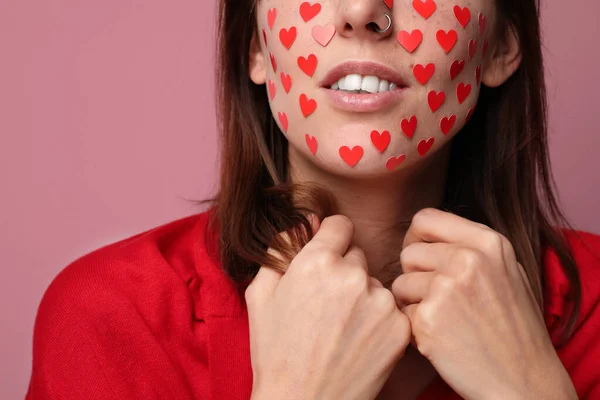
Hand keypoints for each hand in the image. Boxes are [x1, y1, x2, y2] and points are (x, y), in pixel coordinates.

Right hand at [247, 215, 411, 399]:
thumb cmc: (275, 351)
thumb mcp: (260, 294)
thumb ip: (281, 248)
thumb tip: (306, 221)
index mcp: (317, 262)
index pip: (340, 225)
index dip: (330, 239)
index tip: (327, 255)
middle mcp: (353, 276)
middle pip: (358, 254)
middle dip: (344, 270)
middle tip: (327, 303)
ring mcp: (380, 303)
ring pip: (375, 283)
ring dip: (363, 296)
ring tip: (342, 327)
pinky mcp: (399, 328)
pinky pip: (390, 309)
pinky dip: (378, 320)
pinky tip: (358, 340)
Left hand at [391, 208, 577, 399]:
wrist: (524, 380)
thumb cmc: (513, 327)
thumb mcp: (505, 270)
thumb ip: (468, 246)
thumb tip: (422, 234)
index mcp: (487, 242)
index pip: (425, 219)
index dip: (416, 239)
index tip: (422, 259)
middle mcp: (467, 259)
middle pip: (408, 252)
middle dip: (414, 275)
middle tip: (436, 298)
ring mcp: (446, 289)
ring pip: (399, 284)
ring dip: (411, 302)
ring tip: (442, 319)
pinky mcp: (428, 319)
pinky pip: (401, 313)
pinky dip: (414, 327)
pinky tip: (441, 337)